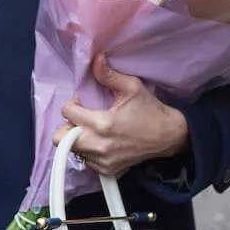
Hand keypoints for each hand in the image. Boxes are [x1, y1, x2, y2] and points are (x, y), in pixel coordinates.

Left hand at [53, 53, 188, 177]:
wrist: (169, 136)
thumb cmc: (149, 110)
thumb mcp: (131, 87)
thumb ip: (108, 75)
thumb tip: (95, 59)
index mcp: (102, 124)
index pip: (67, 113)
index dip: (73, 104)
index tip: (84, 103)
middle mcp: (99, 145)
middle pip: (60, 138)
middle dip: (68, 126)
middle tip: (83, 119)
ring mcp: (102, 161)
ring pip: (72, 150)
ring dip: (78, 138)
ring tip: (94, 130)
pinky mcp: (108, 170)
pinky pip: (85, 160)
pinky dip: (89, 151)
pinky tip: (103, 141)